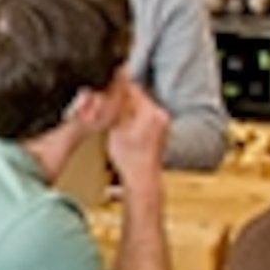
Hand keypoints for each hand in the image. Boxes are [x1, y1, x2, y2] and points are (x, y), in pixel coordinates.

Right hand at [99, 76, 169, 191]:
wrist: (142, 179)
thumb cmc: (130, 159)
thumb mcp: (115, 129)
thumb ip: (114, 108)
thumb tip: (109, 92)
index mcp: (151, 112)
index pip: (133, 90)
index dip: (117, 90)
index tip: (106, 92)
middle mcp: (160, 116)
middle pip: (138, 98)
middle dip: (123, 101)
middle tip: (108, 106)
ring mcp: (162, 124)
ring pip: (141, 108)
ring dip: (128, 110)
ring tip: (116, 120)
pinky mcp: (161, 131)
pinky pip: (145, 118)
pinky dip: (135, 119)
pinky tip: (125, 129)